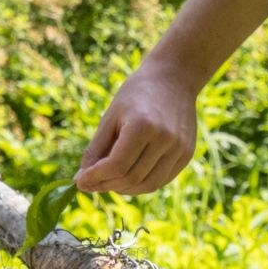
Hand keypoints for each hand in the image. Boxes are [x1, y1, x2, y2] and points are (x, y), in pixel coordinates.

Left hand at [76, 60, 197, 196]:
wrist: (173, 78)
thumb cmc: (135, 95)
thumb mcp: (110, 117)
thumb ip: (96, 150)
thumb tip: (81, 181)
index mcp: (142, 125)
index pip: (116, 165)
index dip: (95, 178)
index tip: (80, 182)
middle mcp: (165, 139)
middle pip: (131, 178)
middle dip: (107, 185)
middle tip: (92, 184)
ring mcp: (179, 148)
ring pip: (148, 185)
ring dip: (125, 189)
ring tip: (110, 182)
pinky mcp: (187, 153)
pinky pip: (162, 180)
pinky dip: (142, 184)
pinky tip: (129, 177)